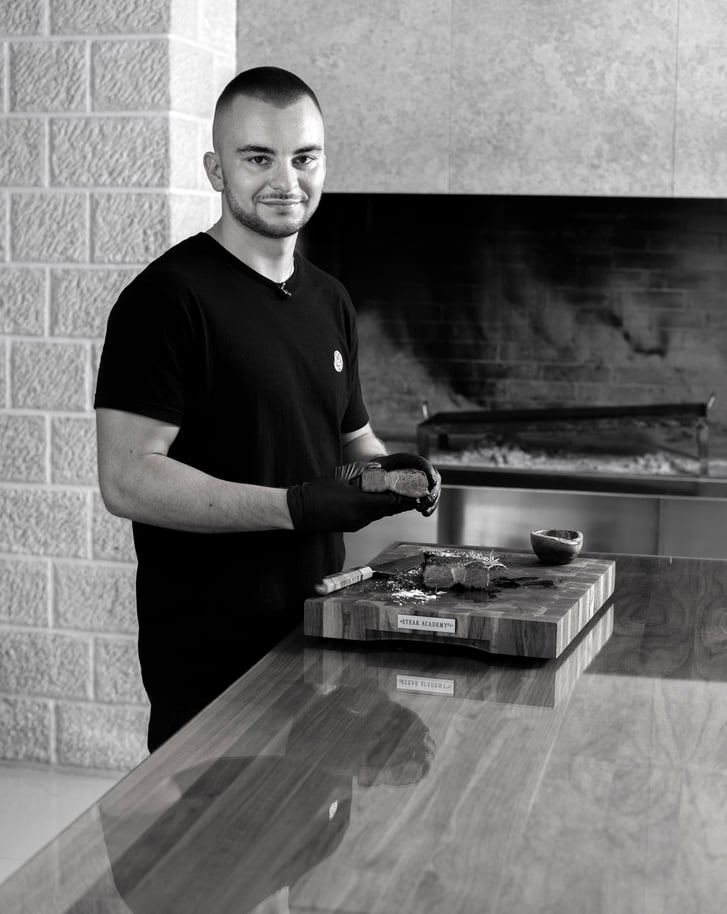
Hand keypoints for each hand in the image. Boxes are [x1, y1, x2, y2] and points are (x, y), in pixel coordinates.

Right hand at [287, 477, 414, 532]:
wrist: (301, 511)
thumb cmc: (317, 492)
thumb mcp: (340, 476)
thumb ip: (361, 473)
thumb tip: (377, 469)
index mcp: (359, 503)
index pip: (389, 502)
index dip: (401, 496)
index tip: (410, 490)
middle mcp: (361, 517)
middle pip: (388, 510)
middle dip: (399, 502)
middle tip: (410, 494)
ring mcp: (356, 523)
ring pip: (379, 515)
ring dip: (388, 506)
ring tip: (397, 496)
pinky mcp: (351, 526)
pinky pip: (370, 518)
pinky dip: (376, 510)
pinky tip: (377, 502)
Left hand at [371, 453, 440, 516]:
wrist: (376, 474)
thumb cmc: (377, 469)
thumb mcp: (376, 467)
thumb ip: (378, 473)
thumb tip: (382, 483)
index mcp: (408, 460)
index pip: (422, 463)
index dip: (429, 471)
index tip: (432, 481)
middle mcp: (418, 470)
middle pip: (434, 478)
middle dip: (434, 491)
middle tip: (427, 501)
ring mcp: (421, 481)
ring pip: (433, 490)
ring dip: (432, 501)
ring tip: (425, 511)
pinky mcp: (419, 492)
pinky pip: (428, 498)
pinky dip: (428, 506)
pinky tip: (424, 512)